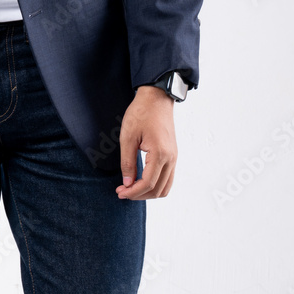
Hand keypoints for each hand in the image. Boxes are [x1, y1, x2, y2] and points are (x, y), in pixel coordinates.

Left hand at [115, 85, 176, 199]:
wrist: (156, 98)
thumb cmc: (141, 113)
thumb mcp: (128, 136)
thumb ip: (127, 162)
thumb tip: (127, 183)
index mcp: (160, 154)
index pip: (148, 183)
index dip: (133, 192)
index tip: (119, 192)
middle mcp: (171, 158)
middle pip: (157, 189)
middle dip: (139, 195)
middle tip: (122, 191)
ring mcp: (174, 157)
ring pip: (164, 187)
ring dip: (148, 192)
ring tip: (131, 188)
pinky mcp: (172, 155)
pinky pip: (167, 178)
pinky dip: (155, 185)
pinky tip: (141, 181)